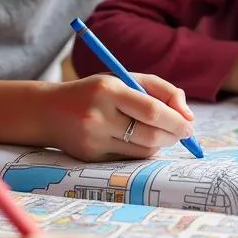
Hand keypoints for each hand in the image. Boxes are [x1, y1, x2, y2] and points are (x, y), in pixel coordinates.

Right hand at [42, 74, 195, 159]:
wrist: (48, 111)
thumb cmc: (96, 92)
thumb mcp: (125, 78)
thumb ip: (161, 90)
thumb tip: (188, 116)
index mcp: (109, 90)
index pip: (152, 111)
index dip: (176, 121)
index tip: (189, 125)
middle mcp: (99, 116)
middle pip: (150, 135)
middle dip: (173, 135)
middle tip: (182, 132)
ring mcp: (93, 140)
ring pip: (143, 151)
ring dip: (160, 144)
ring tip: (160, 132)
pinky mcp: (90, 157)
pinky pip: (128, 159)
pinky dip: (141, 150)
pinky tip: (136, 139)